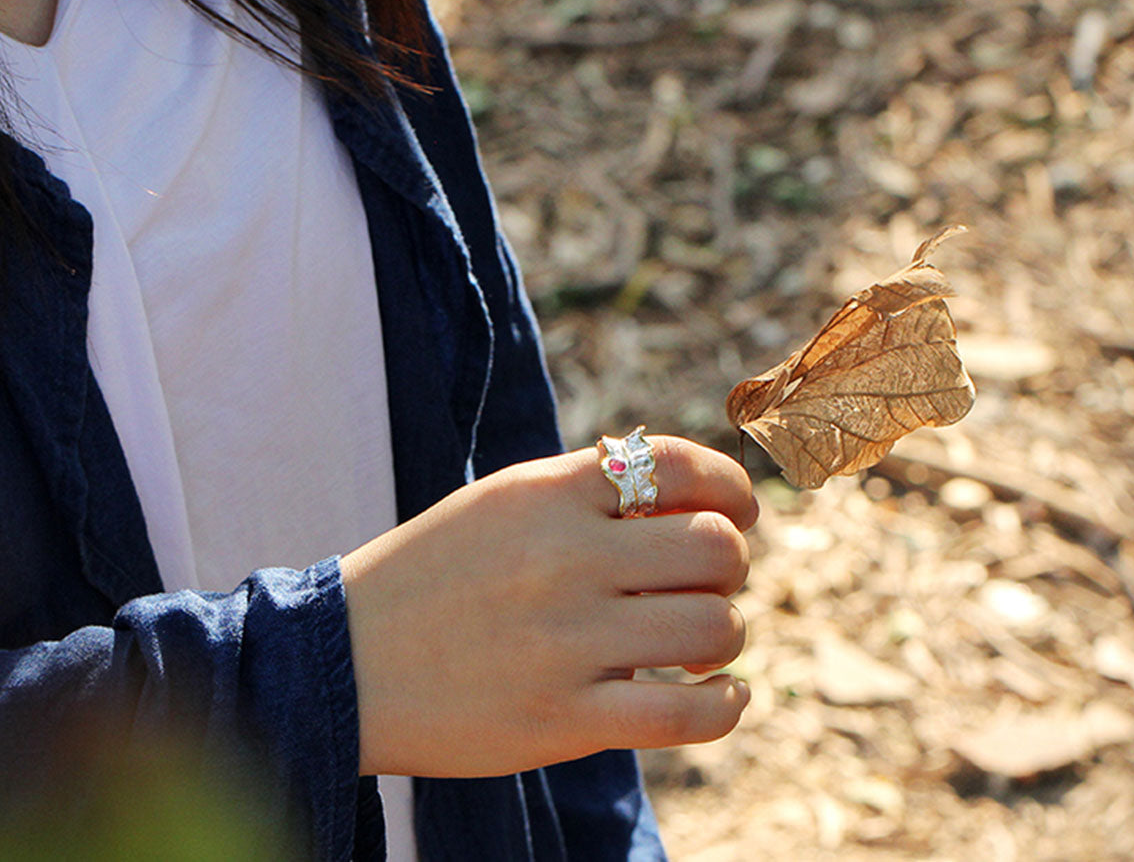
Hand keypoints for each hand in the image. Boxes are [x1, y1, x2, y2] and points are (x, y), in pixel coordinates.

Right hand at [339, 435, 756, 777]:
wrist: (342, 662)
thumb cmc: (434, 574)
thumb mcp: (503, 503)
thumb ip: (591, 490)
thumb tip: (695, 495)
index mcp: (548, 493)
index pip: (681, 465)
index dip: (733, 488)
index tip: (739, 514)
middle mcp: (564, 559)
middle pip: (716, 549)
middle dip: (731, 567)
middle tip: (706, 586)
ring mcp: (565, 642)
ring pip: (714, 628)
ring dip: (726, 636)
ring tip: (701, 645)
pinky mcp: (562, 720)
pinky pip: (687, 716)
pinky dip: (725, 706)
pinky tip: (722, 695)